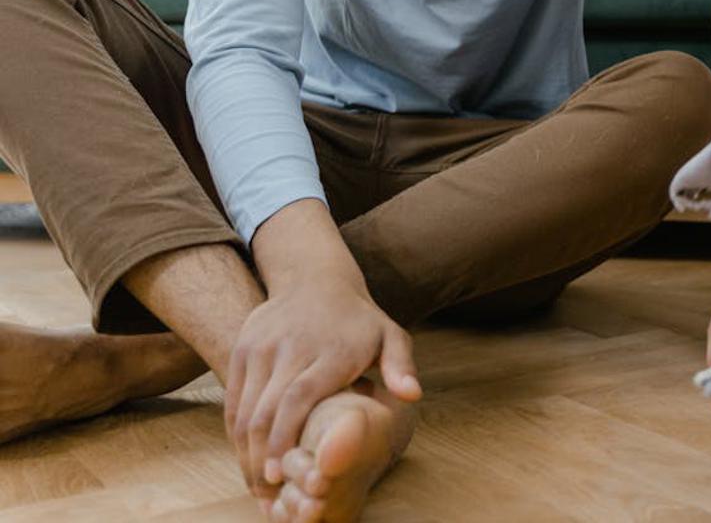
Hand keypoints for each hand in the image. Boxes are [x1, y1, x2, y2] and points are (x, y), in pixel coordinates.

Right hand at [225, 278, 420, 501]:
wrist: (315, 279)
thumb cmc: (359, 320)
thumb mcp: (389, 335)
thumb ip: (400, 366)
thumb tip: (412, 395)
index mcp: (329, 351)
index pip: (298, 399)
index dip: (285, 439)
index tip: (281, 475)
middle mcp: (290, 348)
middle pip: (265, 411)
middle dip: (261, 459)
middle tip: (267, 495)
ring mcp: (261, 348)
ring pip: (243, 410)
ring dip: (245, 452)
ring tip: (256, 485)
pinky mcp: (243, 349)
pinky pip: (233, 399)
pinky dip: (236, 433)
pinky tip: (246, 457)